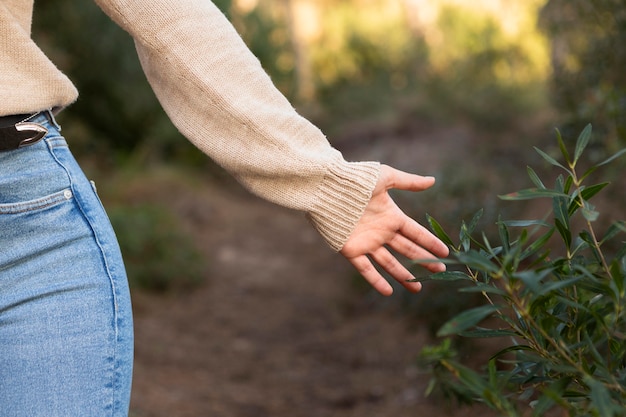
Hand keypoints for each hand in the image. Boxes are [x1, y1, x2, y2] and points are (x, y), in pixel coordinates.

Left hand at [340, 165, 448, 295]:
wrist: (328, 188)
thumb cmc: (357, 179)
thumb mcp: (386, 177)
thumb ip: (409, 182)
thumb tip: (432, 180)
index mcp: (392, 216)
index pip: (416, 233)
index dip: (430, 242)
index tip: (446, 253)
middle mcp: (382, 232)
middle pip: (407, 250)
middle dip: (424, 261)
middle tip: (440, 271)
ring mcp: (367, 242)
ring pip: (389, 263)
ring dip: (403, 275)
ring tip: (417, 288)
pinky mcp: (351, 250)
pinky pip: (366, 269)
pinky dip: (376, 281)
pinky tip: (389, 292)